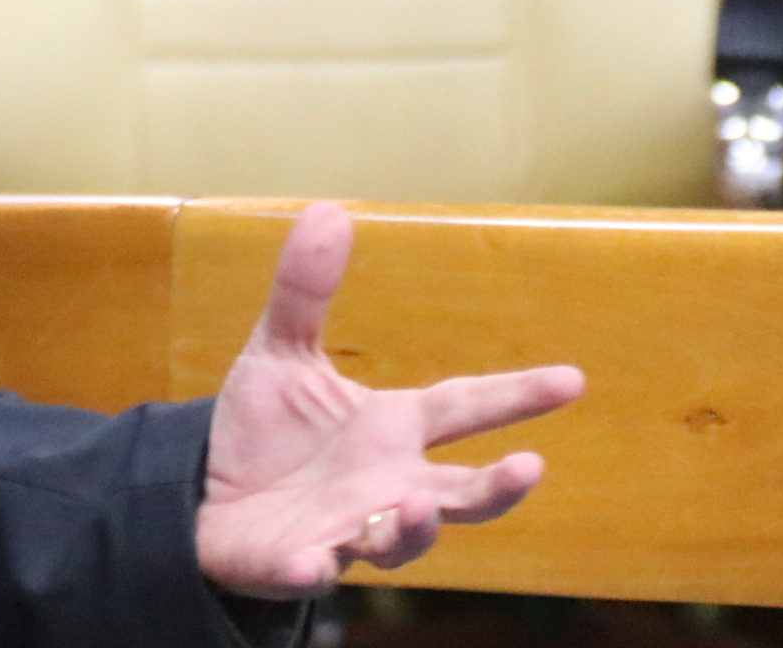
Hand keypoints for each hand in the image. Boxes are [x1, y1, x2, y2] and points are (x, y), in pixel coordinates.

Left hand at [195, 201, 583, 598]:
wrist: (209, 499)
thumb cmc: (265, 433)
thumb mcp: (280, 352)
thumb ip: (305, 290)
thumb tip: (329, 210)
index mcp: (390, 429)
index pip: (464, 406)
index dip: (517, 394)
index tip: (573, 378)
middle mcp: (387, 484)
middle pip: (459, 495)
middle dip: (497, 489)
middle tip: (530, 468)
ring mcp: (348, 529)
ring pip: (400, 541)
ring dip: (413, 529)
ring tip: (415, 509)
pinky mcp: (298, 561)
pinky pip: (312, 572)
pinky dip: (312, 570)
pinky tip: (308, 562)